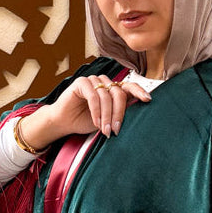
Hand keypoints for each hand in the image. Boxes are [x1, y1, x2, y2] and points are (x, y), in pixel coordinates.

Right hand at [19, 73, 150, 147]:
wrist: (63, 123)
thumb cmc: (84, 122)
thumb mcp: (106, 120)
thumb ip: (118, 114)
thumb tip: (137, 118)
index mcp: (113, 89)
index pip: (129, 86)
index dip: (139, 92)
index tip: (148, 100)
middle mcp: (105, 83)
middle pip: (119, 94)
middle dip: (119, 114)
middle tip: (116, 130)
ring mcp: (93, 80)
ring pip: (107, 96)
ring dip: (106, 116)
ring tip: (105, 131)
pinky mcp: (82, 82)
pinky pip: (93, 95)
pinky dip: (96, 110)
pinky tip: (95, 122)